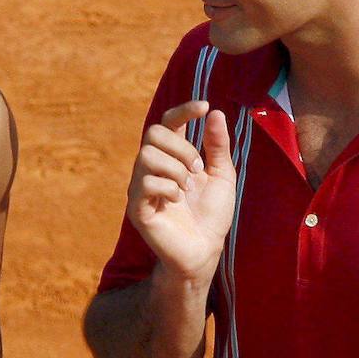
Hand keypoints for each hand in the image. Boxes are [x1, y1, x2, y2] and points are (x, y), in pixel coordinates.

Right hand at [126, 101, 236, 284]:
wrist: (205, 250)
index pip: (167, 123)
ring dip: (176, 169)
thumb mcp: (222, 175)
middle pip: (154, 134)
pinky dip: (168, 188)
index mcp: (170, 158)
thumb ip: (217, 146)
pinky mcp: (136, 208)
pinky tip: (176, 202)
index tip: (203, 107)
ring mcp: (140, 188)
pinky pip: (146, 182)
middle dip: (182, 148)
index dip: (182, 110)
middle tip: (198, 171)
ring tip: (187, 189)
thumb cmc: (211, 215)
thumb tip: (214, 112)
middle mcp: (150, 169)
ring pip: (148, 156)